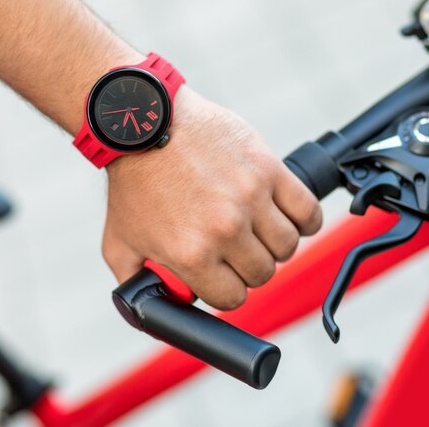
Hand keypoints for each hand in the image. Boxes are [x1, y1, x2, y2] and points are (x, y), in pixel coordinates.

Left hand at [102, 86, 321, 309]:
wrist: (148, 122)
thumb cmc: (137, 180)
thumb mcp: (119, 241)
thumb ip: (136, 281)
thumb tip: (151, 307)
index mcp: (191, 253)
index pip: (233, 298)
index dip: (228, 289)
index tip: (224, 275)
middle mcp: (225, 229)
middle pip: (263, 273)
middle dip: (250, 266)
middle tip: (238, 249)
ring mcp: (251, 197)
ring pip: (288, 246)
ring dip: (276, 245)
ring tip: (260, 229)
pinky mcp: (269, 169)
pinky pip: (309, 212)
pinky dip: (306, 221)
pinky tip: (288, 216)